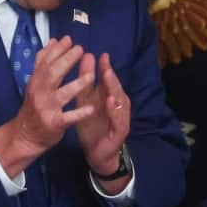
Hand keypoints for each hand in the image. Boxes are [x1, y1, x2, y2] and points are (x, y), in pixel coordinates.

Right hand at [0, 37, 95, 177]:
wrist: (25, 136)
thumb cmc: (34, 106)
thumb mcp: (35, 82)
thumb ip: (43, 61)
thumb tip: (53, 40)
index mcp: (36, 82)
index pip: (45, 62)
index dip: (57, 50)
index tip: (69, 39)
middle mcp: (40, 93)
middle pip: (53, 74)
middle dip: (67, 61)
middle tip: (81, 50)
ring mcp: (46, 109)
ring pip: (62, 95)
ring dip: (77, 84)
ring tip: (91, 75)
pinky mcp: (54, 124)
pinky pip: (68, 118)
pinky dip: (79, 113)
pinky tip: (91, 108)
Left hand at [74, 53, 130, 188]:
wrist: (97, 153)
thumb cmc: (92, 127)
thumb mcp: (85, 102)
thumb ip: (85, 83)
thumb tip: (87, 57)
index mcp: (109, 97)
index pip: (108, 79)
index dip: (104, 66)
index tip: (99, 54)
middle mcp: (118, 105)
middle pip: (115, 86)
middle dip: (110, 73)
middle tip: (104, 60)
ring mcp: (121, 117)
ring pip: (119, 100)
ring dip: (114, 87)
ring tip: (107, 75)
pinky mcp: (120, 130)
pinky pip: (118, 118)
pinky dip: (114, 109)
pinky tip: (110, 100)